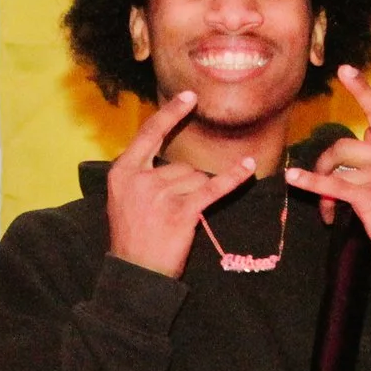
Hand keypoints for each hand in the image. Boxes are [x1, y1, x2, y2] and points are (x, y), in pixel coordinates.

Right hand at [106, 92, 254, 277]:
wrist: (135, 274)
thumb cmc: (132, 238)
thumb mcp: (123, 199)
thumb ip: (142, 176)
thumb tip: (176, 163)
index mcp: (122, 172)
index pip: (149, 134)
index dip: (171, 114)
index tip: (190, 96)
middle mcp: (140, 179)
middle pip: (181, 165)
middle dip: (185, 186)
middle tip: (167, 215)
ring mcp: (160, 195)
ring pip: (196, 179)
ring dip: (195, 197)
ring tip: (175, 222)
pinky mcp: (181, 212)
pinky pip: (213, 189)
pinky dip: (232, 179)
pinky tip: (247, 167)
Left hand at [283, 65, 370, 242]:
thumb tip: (366, 130)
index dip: (361, 90)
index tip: (345, 70)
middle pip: (344, 144)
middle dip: (324, 163)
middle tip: (318, 181)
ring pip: (337, 165)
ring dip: (323, 185)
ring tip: (327, 207)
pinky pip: (333, 185)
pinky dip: (311, 182)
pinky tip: (294, 179)